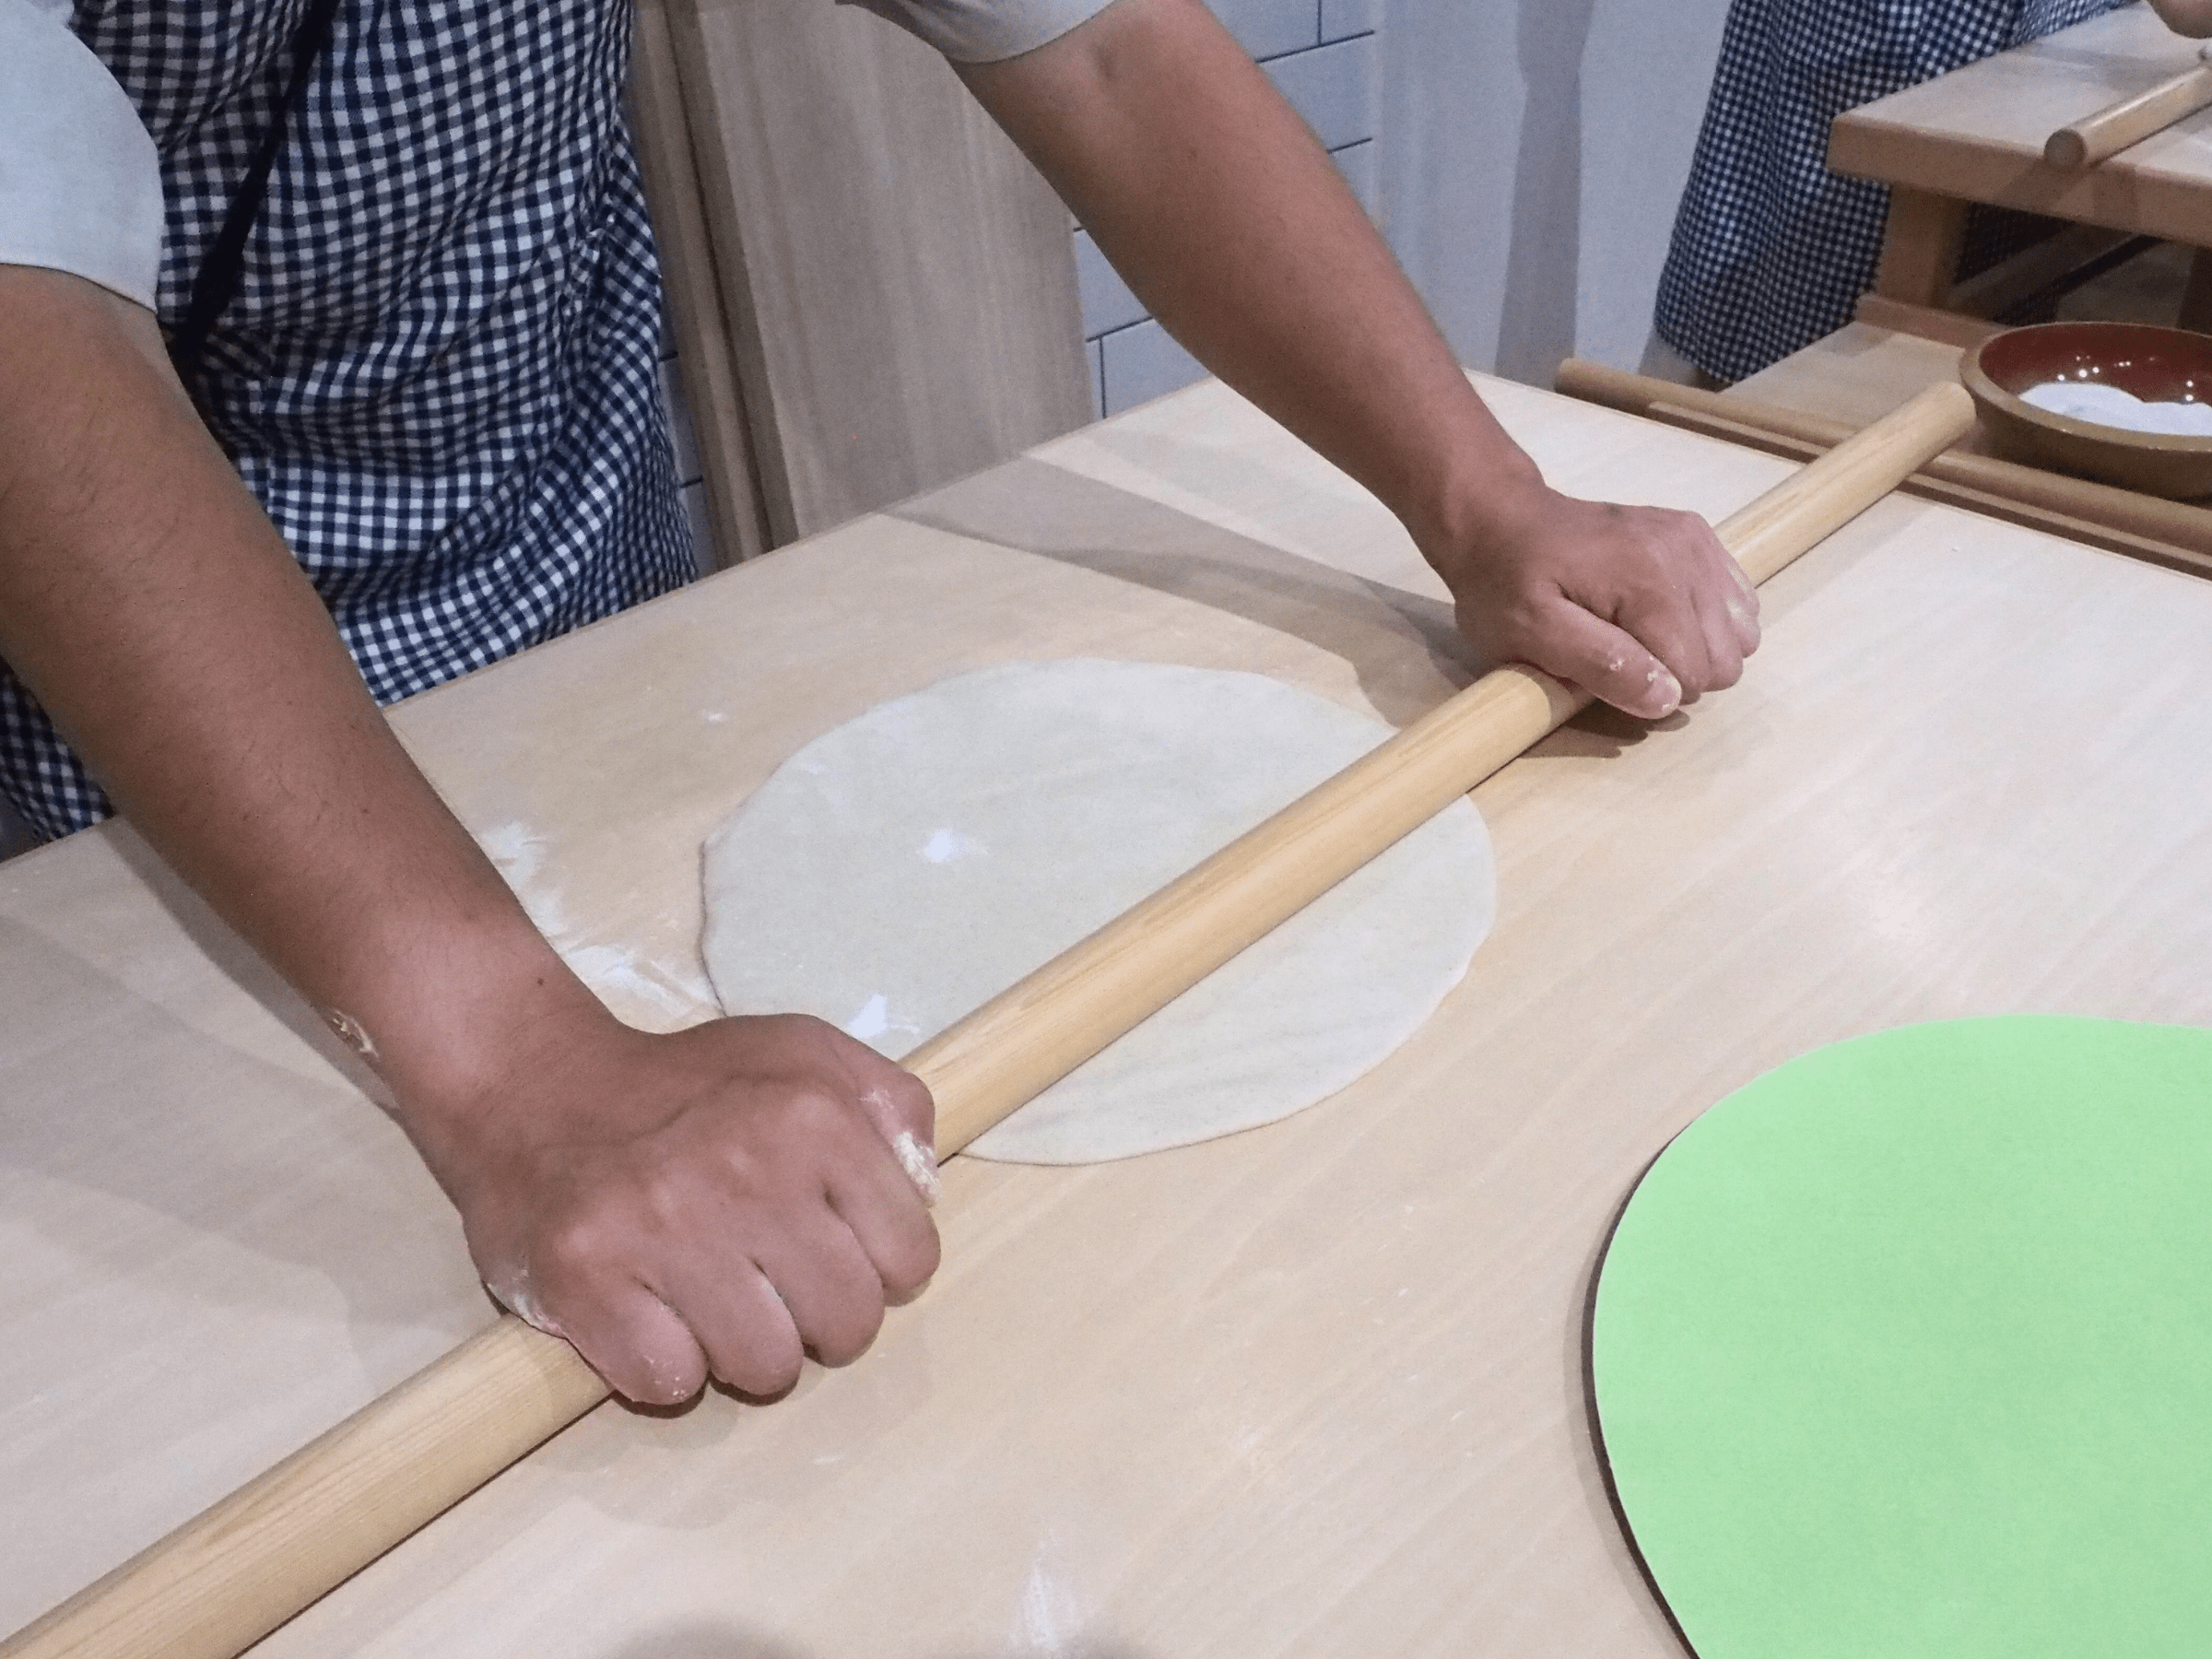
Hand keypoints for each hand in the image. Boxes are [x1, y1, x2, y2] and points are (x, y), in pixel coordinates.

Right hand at [411, 1011, 940, 1404]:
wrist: (534, 1085)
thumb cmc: (687, 1084)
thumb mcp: (806, 1054)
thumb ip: (890, 1105)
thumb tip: (924, 1189)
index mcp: (812, 1117)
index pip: (909, 1260)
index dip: (878, 1269)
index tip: (833, 1250)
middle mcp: (745, 1171)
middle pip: (847, 1326)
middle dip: (819, 1320)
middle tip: (772, 1286)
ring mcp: (660, 1228)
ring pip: (766, 1368)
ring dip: (743, 1351)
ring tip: (710, 1300)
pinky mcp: (585, 1278)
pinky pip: (671, 1383)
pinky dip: (666, 1366)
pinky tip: (651, 1315)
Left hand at [1427, 482, 1760, 718]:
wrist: (1501, 521)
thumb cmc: (1506, 584)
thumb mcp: (1531, 635)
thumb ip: (1601, 667)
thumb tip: (1668, 700)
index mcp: (1648, 581)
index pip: (1695, 674)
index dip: (1653, 691)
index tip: (1608, 673)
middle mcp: (1685, 553)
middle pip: (1726, 657)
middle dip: (1678, 672)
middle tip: (1622, 655)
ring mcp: (1695, 541)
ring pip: (1740, 633)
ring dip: (1696, 648)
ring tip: (1639, 635)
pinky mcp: (1697, 535)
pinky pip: (1738, 601)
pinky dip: (1707, 620)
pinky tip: (1660, 615)